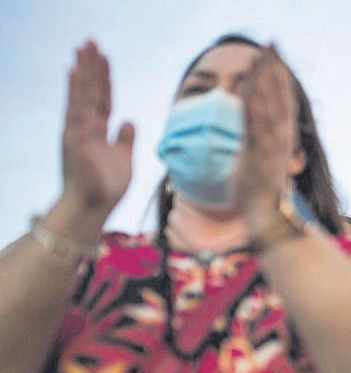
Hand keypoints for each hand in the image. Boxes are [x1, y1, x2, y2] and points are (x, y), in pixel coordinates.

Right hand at [60, 40, 134, 215]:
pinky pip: (76, 109)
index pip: (102, 98)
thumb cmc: (106, 187)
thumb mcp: (123, 157)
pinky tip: (76, 71)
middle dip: (92, 66)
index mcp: (97, 131)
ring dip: (84, 70)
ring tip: (83, 47)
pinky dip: (76, 90)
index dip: (104, 79)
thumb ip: (125, 138)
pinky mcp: (75, 138)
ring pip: (82, 94)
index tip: (104, 58)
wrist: (94, 207)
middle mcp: (84, 127)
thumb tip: (129, 120)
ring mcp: (78, 131)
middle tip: (90, 41)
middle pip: (90, 91)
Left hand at [233, 45, 296, 226]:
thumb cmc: (260, 190)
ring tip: (260, 58)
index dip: (278, 76)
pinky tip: (248, 87)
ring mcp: (269, 146)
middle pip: (277, 97)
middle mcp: (279, 138)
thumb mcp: (255, 158)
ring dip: (264, 81)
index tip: (274, 55)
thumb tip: (251, 126)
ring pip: (268, 107)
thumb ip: (256, 138)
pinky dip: (253, 105)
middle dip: (273, 70)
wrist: (268, 218)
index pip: (281, 100)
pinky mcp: (257, 156)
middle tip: (271, 45)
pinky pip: (254, 125)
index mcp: (280, 137)